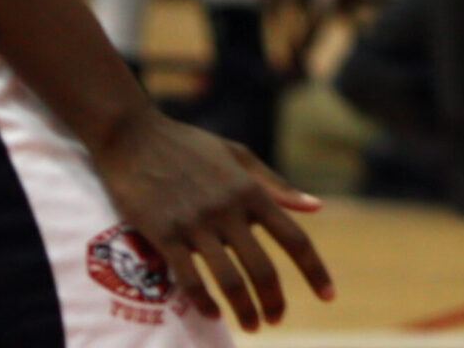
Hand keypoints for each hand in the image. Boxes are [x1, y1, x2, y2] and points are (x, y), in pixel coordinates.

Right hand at [91, 109, 331, 331]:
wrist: (135, 138)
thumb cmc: (190, 146)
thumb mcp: (239, 156)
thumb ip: (276, 185)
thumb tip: (316, 206)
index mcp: (252, 191)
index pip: (294, 238)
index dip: (314, 270)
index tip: (329, 295)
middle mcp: (229, 210)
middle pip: (262, 268)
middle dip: (274, 300)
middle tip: (277, 320)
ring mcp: (195, 224)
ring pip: (227, 279)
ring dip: (243, 309)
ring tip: (252, 326)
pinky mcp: (162, 235)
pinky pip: (188, 278)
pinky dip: (203, 301)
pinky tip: (213, 314)